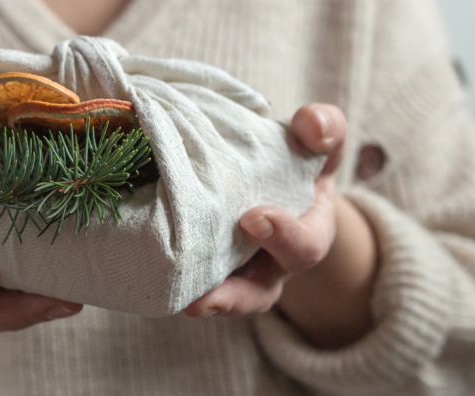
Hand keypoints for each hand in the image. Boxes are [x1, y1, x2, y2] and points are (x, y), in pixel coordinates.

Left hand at [183, 104, 377, 348]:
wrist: (267, 171)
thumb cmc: (296, 157)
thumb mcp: (316, 138)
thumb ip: (324, 127)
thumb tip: (312, 128)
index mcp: (306, 233)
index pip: (306, 247)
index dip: (284, 237)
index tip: (254, 218)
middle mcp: (271, 263)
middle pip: (258, 293)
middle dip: (236, 293)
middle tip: (209, 290)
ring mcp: (235, 271)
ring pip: (222, 301)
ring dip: (203, 303)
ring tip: (182, 305)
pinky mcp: (201, 268)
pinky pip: (190, 286)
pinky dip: (173, 283)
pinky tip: (150, 276)